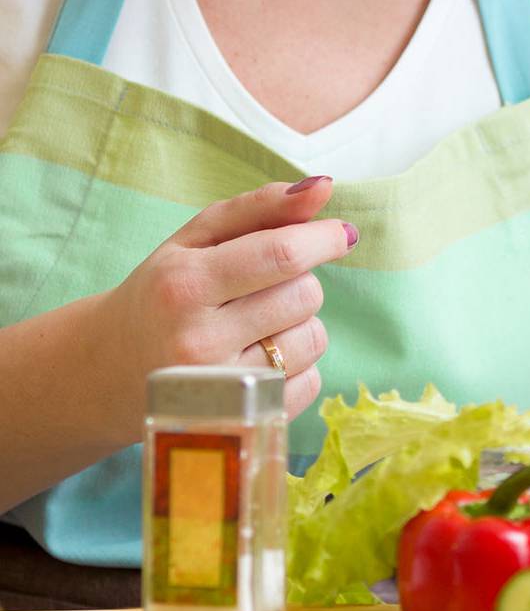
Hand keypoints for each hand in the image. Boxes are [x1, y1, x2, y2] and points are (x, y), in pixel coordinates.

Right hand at [99, 177, 354, 434]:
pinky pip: (311, 383)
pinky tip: (258, 360)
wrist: (108, 371)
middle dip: (300, 282)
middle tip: (261, 290)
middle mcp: (197, 340)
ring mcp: (219, 389)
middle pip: (305, 295)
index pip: (282, 256)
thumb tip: (324, 188)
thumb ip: (261, 207)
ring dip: (300, 325)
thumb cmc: (163, 292)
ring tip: (255, 327)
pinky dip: (299, 366)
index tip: (340, 233)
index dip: (324, 239)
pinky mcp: (241, 422)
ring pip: (314, 339)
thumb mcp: (197, 239)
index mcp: (184, 286)